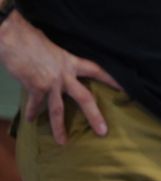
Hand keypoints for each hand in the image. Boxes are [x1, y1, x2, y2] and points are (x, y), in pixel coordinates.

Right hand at [0, 11, 120, 143]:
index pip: (98, 71)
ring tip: (63, 142)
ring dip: (59, 127)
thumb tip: (60, 65)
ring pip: (58, 110)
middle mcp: (65, 75)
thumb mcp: (54, 47)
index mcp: (72, 62)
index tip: (125, 90)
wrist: (15, 38)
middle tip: (103, 132)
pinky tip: (31, 120)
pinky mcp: (35, 88)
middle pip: (84, 98)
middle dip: (94, 116)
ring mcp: (50, 83)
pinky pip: (35, 105)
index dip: (112, 80)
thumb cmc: (33, 39)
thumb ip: (60, 59)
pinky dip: (32, 112)